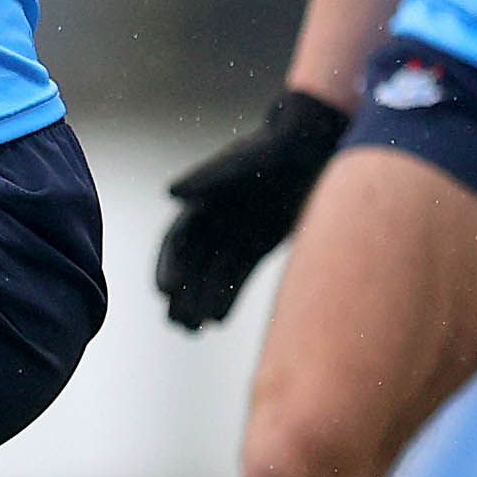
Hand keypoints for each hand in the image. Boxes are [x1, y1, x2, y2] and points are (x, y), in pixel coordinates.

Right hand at [153, 89, 350, 330]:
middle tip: (177, 324)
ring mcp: (237, 232)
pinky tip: (218, 322)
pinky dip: (226, 297)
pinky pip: (238, 275)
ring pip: (212, 274)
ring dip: (200, 301)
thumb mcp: (244, 161)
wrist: (312, 145)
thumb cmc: (276, 148)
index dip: (168, 265)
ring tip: (192, 331)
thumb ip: (209, 177)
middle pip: (191, 263)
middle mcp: (215, 219)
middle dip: (181, 294)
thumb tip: (170, 193)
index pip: (179, 239)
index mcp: (203, 200)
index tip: (164, 292)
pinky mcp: (259, 243)